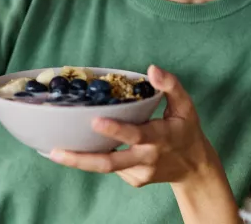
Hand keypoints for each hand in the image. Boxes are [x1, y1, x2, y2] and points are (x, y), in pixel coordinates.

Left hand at [49, 65, 220, 187]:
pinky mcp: (134, 180)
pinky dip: (99, 155)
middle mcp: (147, 158)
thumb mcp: (186, 105)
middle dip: (82, 159)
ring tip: (56, 151)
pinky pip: (112, 167)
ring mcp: (139, 172)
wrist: (194, 168)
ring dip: (81, 160)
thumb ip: (170, 85)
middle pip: (110, 162)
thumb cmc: (186, 130)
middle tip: (56, 152)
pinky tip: (90, 145)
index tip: (95, 121)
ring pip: (106, 167)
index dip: (116, 129)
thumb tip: (151, 69)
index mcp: (160, 137)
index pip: (136, 134)